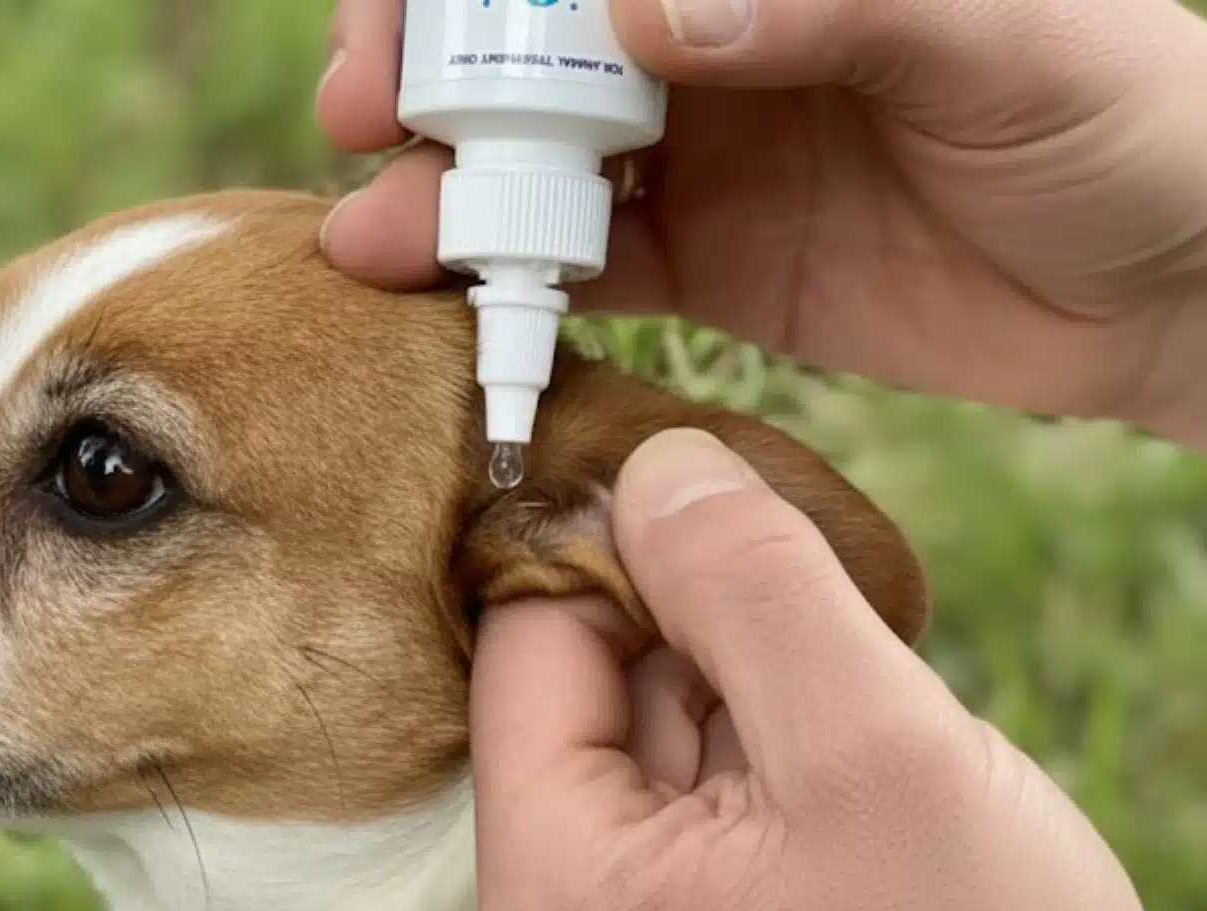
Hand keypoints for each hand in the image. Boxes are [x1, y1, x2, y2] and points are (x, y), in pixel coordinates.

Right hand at [317, 0, 1206, 448]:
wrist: (1175, 291)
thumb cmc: (1124, 113)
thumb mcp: (998, 32)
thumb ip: (828, 1)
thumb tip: (637, 5)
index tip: (409, 13)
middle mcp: (709, 35)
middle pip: (524, 40)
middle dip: (424, 66)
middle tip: (365, 110)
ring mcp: (697, 148)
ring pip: (528, 153)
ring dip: (438, 186)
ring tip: (375, 235)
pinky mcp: (704, 264)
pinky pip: (579, 268)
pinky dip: (506, 286)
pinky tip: (449, 300)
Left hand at [468, 428, 1206, 910]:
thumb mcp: (874, 742)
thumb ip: (747, 582)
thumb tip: (652, 463)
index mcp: (552, 896)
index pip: (529, 641)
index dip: (624, 550)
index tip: (728, 506)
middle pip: (579, 688)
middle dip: (696, 631)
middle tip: (818, 630)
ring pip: (643, 736)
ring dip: (740, 691)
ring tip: (848, 732)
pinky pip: (688, 802)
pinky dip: (761, 754)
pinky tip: (844, 780)